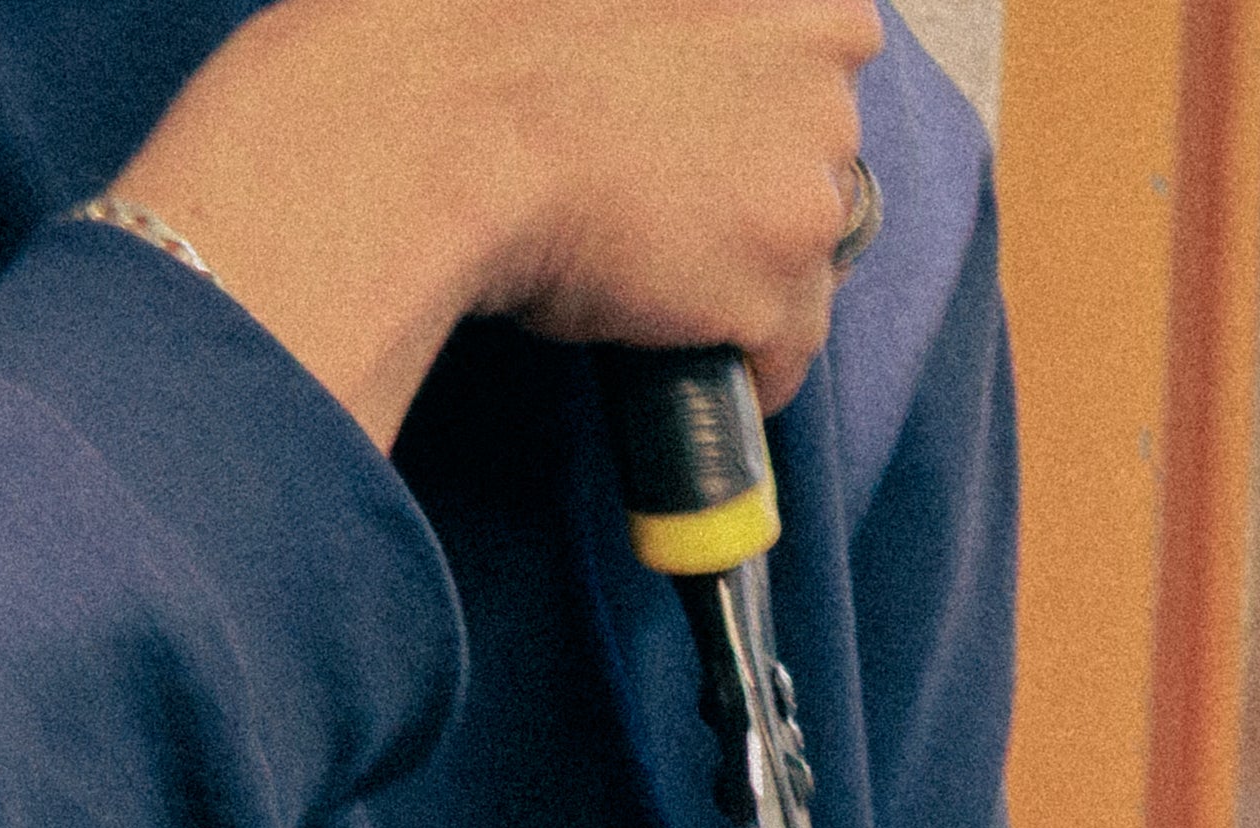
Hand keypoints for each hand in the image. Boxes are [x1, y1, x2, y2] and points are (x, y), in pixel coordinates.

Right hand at [112, 0, 890, 449]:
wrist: (426, 117)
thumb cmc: (472, 26)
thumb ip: (671, 15)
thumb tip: (652, 53)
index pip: (827, 54)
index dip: (748, 99)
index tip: (690, 123)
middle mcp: (832, 83)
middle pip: (818, 160)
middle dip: (747, 183)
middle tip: (643, 188)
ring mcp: (811, 191)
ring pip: (802, 259)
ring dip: (735, 270)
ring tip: (633, 259)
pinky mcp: (779, 292)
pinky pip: (778, 355)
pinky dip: (726, 360)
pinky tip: (655, 336)